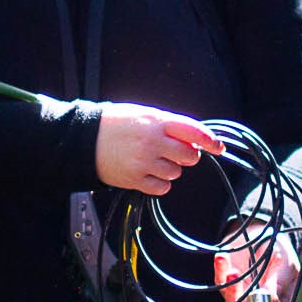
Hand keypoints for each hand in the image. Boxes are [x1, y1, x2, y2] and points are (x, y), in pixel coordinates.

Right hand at [94, 104, 222, 197]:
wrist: (84, 139)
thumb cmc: (114, 124)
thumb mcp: (143, 114)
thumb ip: (168, 124)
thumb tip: (194, 138)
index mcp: (156, 121)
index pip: (193, 131)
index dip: (209, 141)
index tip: (218, 147)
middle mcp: (152, 141)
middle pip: (189, 156)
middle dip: (187, 156)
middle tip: (174, 152)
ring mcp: (144, 161)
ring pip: (176, 172)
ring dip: (170, 169)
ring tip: (152, 160)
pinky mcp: (135, 179)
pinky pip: (162, 187)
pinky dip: (160, 183)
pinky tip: (147, 173)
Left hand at [215, 225, 301, 301]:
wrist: (264, 228)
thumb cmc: (281, 251)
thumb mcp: (286, 266)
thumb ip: (277, 284)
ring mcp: (239, 292)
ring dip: (229, 290)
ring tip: (233, 269)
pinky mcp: (225, 278)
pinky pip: (220, 280)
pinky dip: (220, 270)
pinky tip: (223, 257)